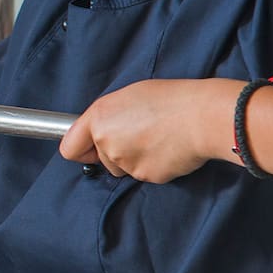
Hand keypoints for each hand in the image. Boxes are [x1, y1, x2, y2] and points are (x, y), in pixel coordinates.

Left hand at [58, 79, 234, 183]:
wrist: (202, 116)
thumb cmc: (170, 99)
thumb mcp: (129, 96)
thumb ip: (108, 117)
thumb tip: (102, 132)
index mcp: (99, 118)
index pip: (69, 148)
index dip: (80, 150)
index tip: (90, 149)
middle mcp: (107, 143)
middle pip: (102, 160)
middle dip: (116, 152)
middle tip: (141, 134)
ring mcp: (126, 163)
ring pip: (123, 169)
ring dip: (134, 159)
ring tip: (157, 139)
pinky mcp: (146, 176)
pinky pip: (144, 174)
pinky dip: (154, 165)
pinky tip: (167, 148)